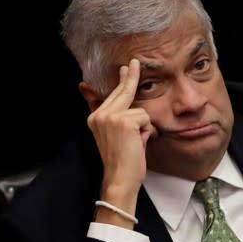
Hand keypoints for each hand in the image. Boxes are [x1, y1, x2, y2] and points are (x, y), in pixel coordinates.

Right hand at [86, 58, 154, 217]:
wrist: (120, 179)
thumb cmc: (122, 162)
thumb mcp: (119, 137)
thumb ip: (122, 119)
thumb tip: (132, 106)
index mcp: (95, 118)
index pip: (113, 96)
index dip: (122, 82)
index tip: (126, 67)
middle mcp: (99, 115)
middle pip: (122, 92)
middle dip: (131, 78)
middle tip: (136, 62)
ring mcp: (110, 117)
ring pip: (139, 110)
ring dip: (143, 128)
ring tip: (136, 143)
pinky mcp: (123, 121)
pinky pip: (145, 118)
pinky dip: (147, 132)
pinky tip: (138, 143)